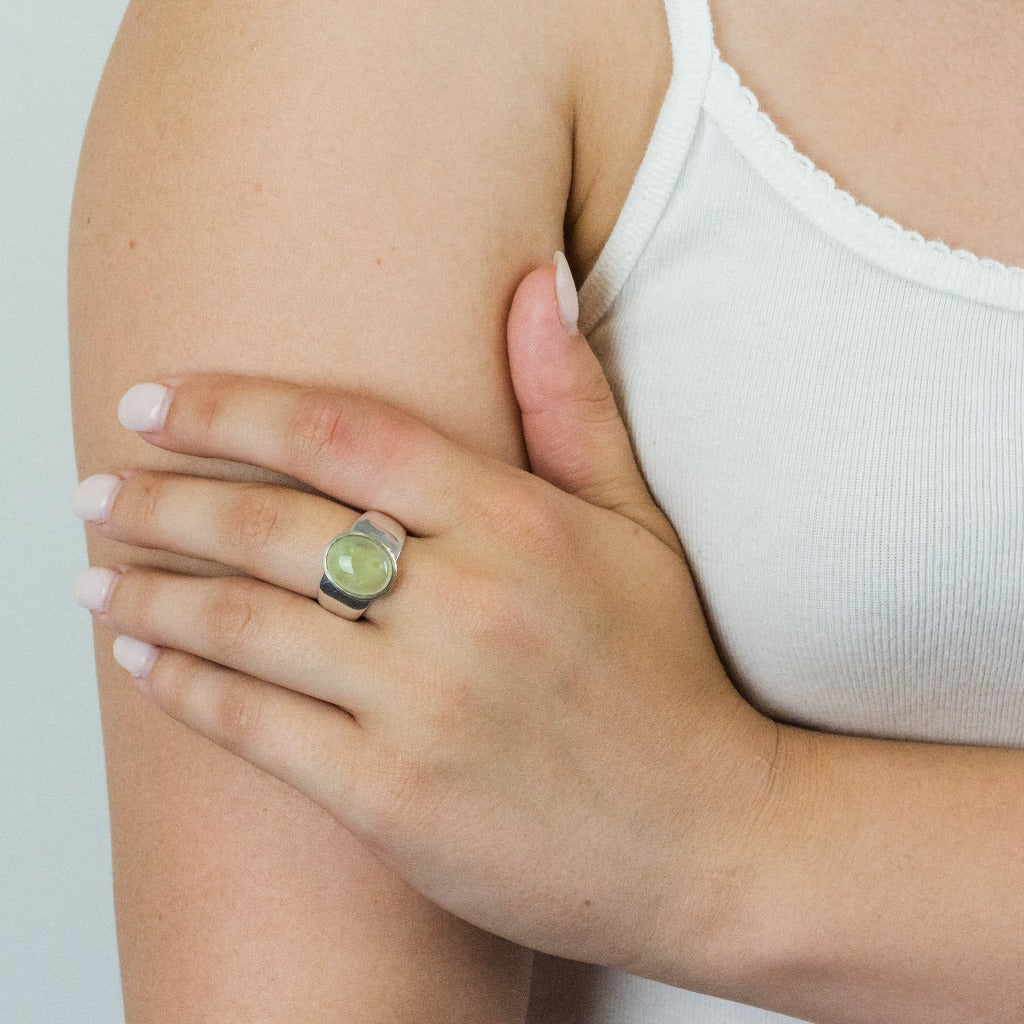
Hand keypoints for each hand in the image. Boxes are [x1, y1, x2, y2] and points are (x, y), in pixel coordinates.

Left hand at [72, 257, 777, 981]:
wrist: (708, 835)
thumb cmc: (667, 672)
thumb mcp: (635, 527)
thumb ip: (571, 404)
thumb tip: (531, 281)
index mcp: (520, 525)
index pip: (344, 434)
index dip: (233, 409)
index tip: (157, 403)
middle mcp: (467, 607)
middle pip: (273, 527)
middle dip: (163, 500)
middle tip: (96, 486)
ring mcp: (426, 708)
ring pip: (246, 626)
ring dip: (149, 591)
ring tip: (94, 571)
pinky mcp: (396, 800)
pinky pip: (258, 729)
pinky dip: (184, 687)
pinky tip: (142, 657)